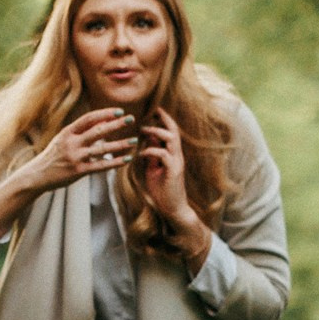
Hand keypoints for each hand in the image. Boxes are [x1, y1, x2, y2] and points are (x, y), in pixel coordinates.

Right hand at [22, 107, 138, 192]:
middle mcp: (72, 143)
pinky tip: (126, 159)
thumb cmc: (53, 155)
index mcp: (68, 132)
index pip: (89, 118)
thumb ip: (79, 131)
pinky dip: (115, 162)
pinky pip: (101, 166)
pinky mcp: (79, 171)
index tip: (119, 111)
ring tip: (134, 141)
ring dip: (120, 144)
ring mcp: (76, 157)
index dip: (105, 113)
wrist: (37, 175)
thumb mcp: (62, 139)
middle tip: (131, 119)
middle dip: (116, 124)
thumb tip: (100, 121)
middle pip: (98, 131)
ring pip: (103, 149)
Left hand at [136, 108, 212, 268]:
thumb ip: (152, 155)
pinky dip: (151, 151)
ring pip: (171, 139)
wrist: (173, 209)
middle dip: (164, 119)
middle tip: (153, 111)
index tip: (154, 110)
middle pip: (174, 131)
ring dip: (157, 132)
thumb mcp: (154, 169)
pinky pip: (164, 155)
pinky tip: (141, 153)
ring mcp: (176, 163)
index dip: (164, 119)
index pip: (171, 132)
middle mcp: (177, 156)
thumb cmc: (162, 191)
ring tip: (143, 130)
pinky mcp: (173, 171)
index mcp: (173, 154)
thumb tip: (148, 140)